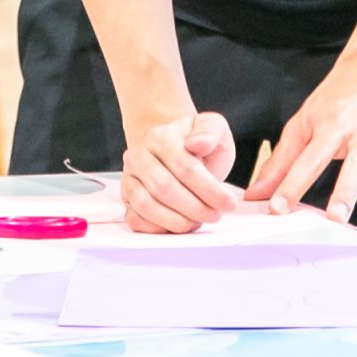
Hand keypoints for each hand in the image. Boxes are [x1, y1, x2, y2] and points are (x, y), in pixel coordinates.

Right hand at [121, 108, 239, 233]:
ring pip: (147, 206)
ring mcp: (130, 177)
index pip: (185, 167)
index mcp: (161, 136)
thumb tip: (198, 143)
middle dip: (195, 208)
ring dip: (177, 221)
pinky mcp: (126, 197)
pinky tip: (179, 225)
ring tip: (198, 221)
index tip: (229, 203)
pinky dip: (158, 228)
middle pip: (165, 189)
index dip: (210, 190)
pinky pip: (136, 219)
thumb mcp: (213, 128)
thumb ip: (210, 131)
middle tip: (215, 215)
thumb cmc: (197, 143)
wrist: (176, 149)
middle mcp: (139, 155)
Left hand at [245, 56, 356, 243]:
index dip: (293, 184)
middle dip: (346, 193)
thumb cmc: (338, 98)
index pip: (310, 159)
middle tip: (336, 219)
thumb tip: (257, 193)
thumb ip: (282, 160)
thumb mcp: (306, 120)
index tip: (277, 208)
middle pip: (355, 167)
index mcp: (335, 125)